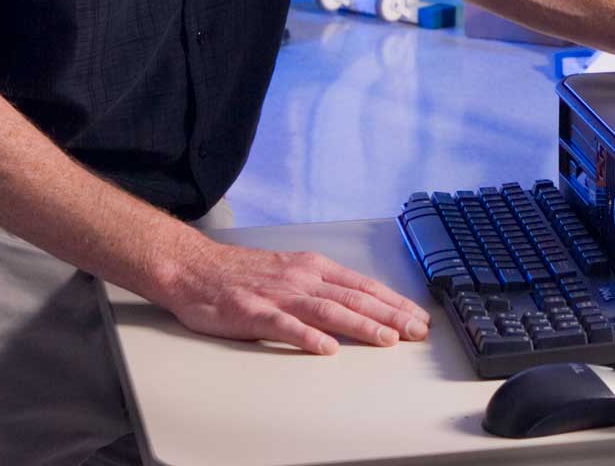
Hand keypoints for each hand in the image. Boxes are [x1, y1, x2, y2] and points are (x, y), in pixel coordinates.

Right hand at [157, 239, 431, 354]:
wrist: (196, 267)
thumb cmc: (244, 274)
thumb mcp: (291, 271)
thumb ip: (322, 287)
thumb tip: (360, 304)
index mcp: (314, 267)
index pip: (363, 285)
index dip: (394, 302)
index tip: (418, 316)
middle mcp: (302, 278)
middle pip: (354, 297)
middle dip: (390, 315)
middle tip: (417, 331)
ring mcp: (278, 294)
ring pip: (328, 310)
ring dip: (361, 325)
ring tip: (386, 340)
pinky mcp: (253, 311)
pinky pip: (284, 326)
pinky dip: (307, 336)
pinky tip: (326, 347)